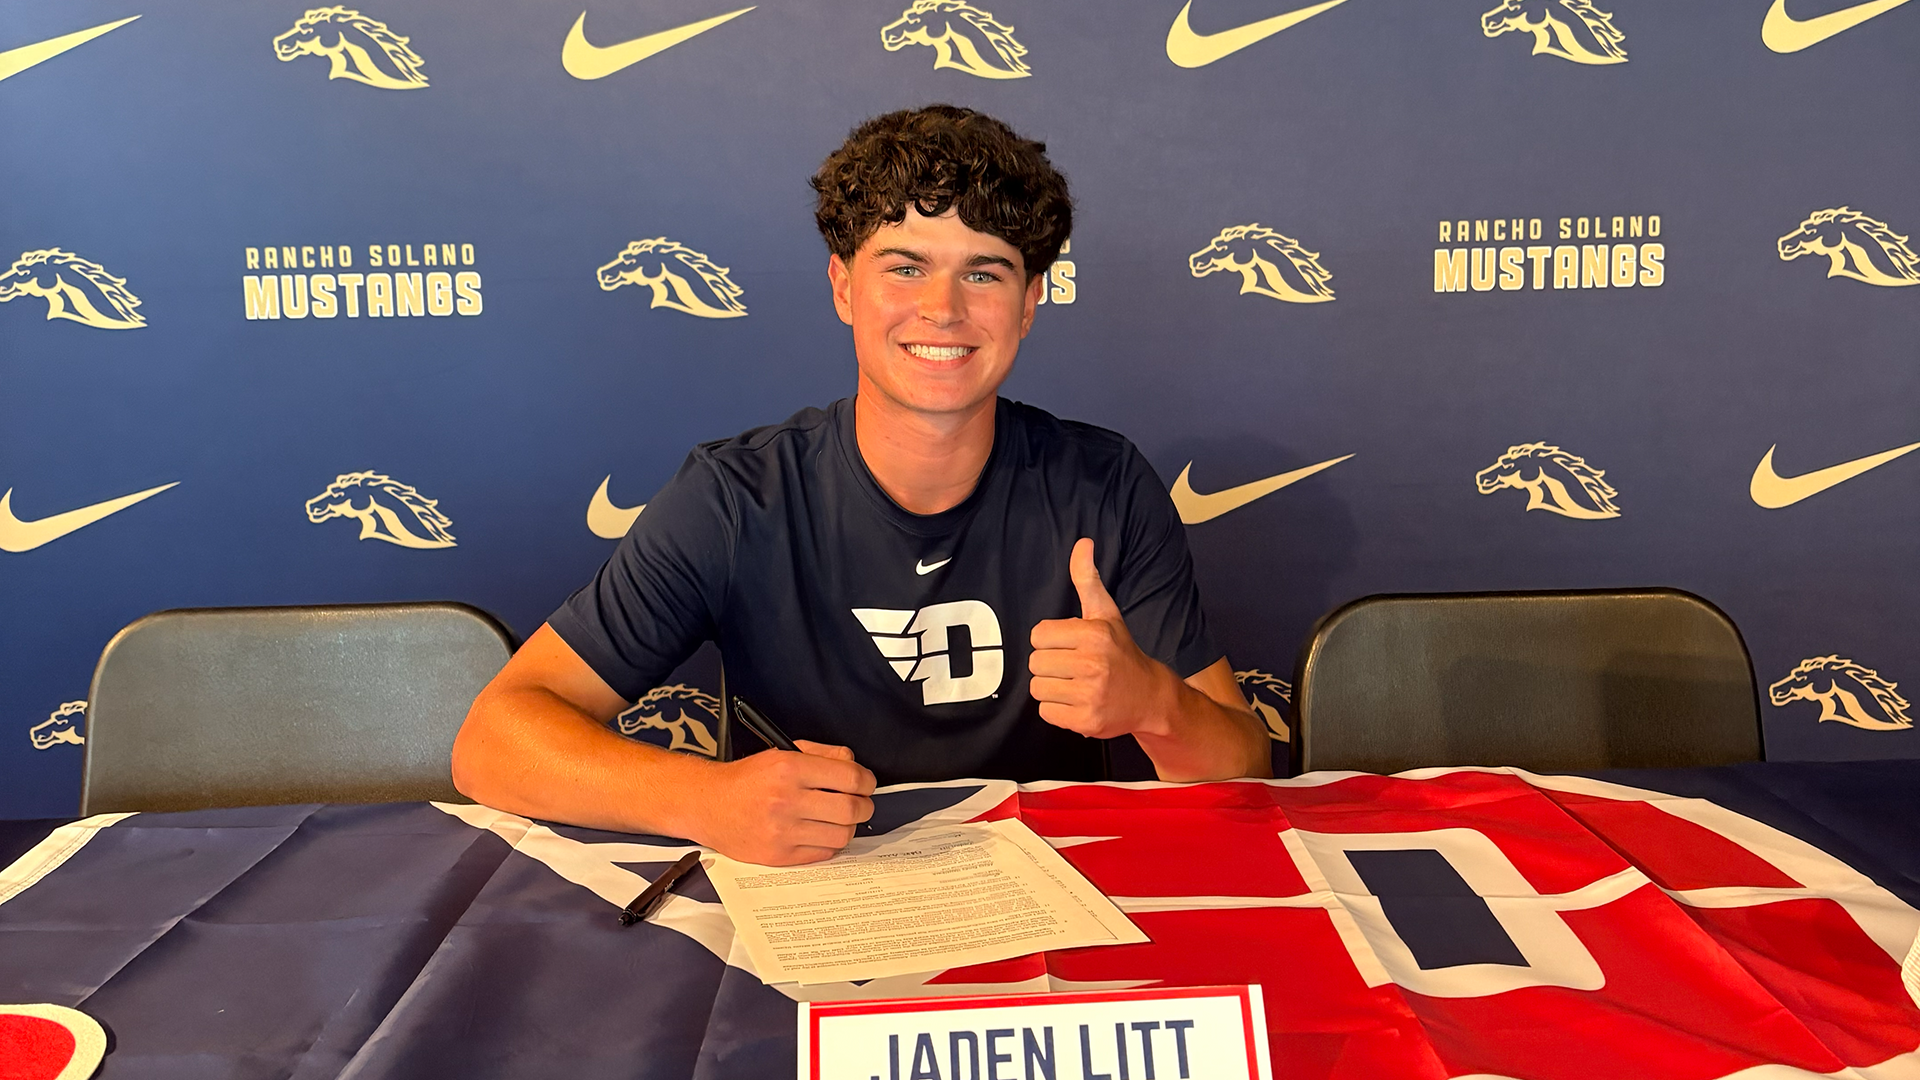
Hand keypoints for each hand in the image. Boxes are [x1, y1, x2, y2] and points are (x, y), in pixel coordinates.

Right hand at [699, 740, 874, 865]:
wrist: (709, 805)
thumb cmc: (747, 779)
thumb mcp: (782, 753)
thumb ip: (821, 755)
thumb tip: (853, 763)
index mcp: (789, 769)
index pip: (850, 778)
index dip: (867, 781)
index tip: (866, 783)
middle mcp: (786, 801)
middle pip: (851, 809)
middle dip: (864, 806)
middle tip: (860, 803)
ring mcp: (782, 832)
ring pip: (842, 835)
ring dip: (849, 826)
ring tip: (839, 819)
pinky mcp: (779, 856)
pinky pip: (824, 853)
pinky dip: (830, 843)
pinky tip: (822, 832)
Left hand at [1028, 538, 1174, 739]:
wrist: (1151, 697)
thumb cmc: (1121, 652)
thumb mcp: (1106, 613)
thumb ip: (1087, 579)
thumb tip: (1083, 543)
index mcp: (1093, 634)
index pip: (1038, 635)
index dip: (1051, 641)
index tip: (1070, 646)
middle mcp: (1092, 664)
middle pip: (1035, 662)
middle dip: (1050, 665)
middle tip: (1073, 668)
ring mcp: (1090, 695)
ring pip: (1038, 688)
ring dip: (1052, 689)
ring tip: (1075, 685)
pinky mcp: (1087, 721)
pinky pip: (1046, 713)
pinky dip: (1058, 711)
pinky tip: (1078, 703)